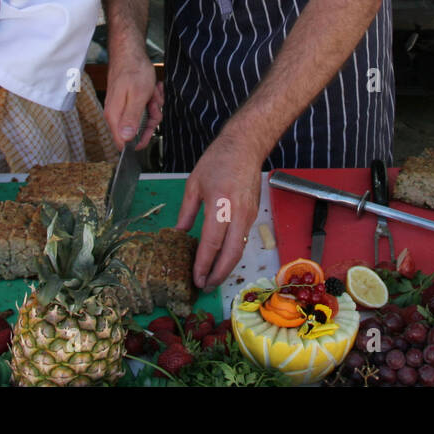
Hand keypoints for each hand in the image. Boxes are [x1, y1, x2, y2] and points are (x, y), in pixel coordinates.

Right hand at [103, 47, 161, 148]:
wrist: (130, 52)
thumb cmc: (133, 70)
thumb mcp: (137, 96)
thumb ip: (131, 118)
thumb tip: (126, 139)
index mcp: (115, 115)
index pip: (122, 142)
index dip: (138, 141)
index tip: (150, 132)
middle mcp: (116, 113)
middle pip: (137, 130)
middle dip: (150, 118)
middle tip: (154, 104)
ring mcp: (122, 107)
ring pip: (144, 118)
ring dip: (153, 106)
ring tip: (153, 92)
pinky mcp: (129, 101)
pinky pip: (144, 108)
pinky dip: (152, 99)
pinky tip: (153, 89)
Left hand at [175, 135, 260, 288]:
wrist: (246, 147)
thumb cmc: (217, 161)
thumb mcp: (194, 184)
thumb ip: (186, 212)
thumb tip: (179, 234)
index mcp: (220, 204)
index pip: (212, 243)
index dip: (203, 264)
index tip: (196, 278)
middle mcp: (238, 213)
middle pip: (231, 253)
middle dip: (219, 274)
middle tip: (206, 286)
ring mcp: (249, 215)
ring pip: (240, 249)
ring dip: (227, 267)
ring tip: (212, 278)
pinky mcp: (253, 215)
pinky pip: (242, 239)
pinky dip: (232, 253)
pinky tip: (221, 259)